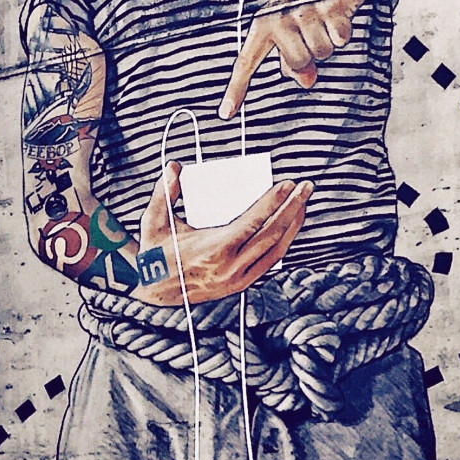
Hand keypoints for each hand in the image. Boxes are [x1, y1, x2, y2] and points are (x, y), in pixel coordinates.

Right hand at [133, 162, 309, 306]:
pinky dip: (282, 242)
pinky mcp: (241, 284)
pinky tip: (288, 227)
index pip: (253, 222)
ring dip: (293, 225)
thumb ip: (164, 193)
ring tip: (302, 203)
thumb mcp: (154, 222)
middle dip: (292, 208)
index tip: (287, 185)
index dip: (273, 202)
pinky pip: (270, 261)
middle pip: (272, 234)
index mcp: (214, 249)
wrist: (154, 292)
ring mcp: (238, 278)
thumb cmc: (156, 255)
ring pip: (276, 249)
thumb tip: (174, 168)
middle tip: (305, 187)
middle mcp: (231, 266)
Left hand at [219, 0, 368, 108]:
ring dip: (329, 41)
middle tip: (315, 31)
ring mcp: (305, 10)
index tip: (226, 112)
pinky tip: (341, 14)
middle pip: (297, 63)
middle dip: (312, 55)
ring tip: (327, 19)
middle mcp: (281, 16)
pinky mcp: (331, 5)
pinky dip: (345, 31)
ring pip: (321, 53)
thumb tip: (305, 81)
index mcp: (266, 22)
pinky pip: (340, 39)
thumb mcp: (296, 28)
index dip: (237, 88)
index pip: (247, 60)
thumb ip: (294, 60)